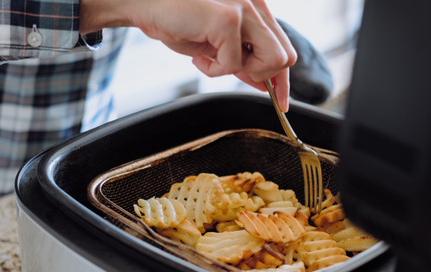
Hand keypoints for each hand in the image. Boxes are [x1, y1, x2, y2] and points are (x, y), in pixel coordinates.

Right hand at [80, 0, 296, 110]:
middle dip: (260, 76)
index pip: (284, 48)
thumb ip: (242, 58)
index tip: (281, 102)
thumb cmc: (176, 21)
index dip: (283, 80)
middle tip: (229, 69)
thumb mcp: (216, 44)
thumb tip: (264, 83)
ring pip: (271, 61)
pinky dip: (214, 70)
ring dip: (240, 70)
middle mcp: (255, 4)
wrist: (146, 4)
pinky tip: (199, 58)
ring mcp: (244, 9)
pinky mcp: (227, 19)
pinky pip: (234, 64)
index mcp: (255, 8)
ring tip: (214, 60)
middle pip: (284, 57)